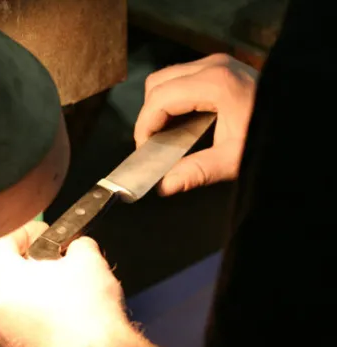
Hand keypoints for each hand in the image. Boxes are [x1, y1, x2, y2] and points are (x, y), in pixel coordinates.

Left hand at [0, 221, 127, 346]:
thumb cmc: (87, 314)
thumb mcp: (88, 260)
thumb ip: (77, 245)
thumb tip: (77, 246)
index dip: (24, 231)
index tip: (45, 233)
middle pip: (4, 274)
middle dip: (32, 263)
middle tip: (59, 260)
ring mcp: (4, 338)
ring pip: (13, 303)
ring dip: (36, 293)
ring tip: (67, 290)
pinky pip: (25, 328)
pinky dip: (41, 319)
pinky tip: (68, 319)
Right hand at [135, 53, 257, 195]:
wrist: (299, 119)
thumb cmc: (269, 136)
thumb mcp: (235, 158)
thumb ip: (198, 171)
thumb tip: (165, 186)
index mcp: (215, 84)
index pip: (160, 98)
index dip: (145, 125)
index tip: (145, 150)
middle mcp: (213, 66)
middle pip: (158, 84)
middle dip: (149, 115)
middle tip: (154, 144)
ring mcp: (217, 63)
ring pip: (167, 78)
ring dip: (160, 106)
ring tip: (166, 134)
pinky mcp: (220, 67)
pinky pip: (182, 78)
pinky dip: (174, 99)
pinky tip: (182, 123)